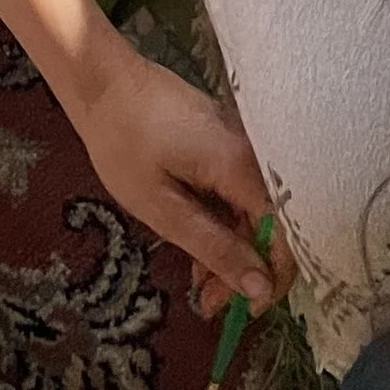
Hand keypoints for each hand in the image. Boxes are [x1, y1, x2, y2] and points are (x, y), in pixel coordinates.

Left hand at [70, 46, 278, 305]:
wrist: (103, 80)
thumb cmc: (125, 141)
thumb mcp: (162, 207)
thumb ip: (213, 247)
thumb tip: (259, 289)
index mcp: (242, 166)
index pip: (286, 231)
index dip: (274, 276)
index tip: (246, 309)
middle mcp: (254, 154)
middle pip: (272, 224)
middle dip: (247, 270)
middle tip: (208, 303)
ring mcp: (242, 147)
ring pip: (254, 212)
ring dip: (232, 251)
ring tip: (198, 284)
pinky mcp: (227, 145)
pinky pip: (239, 194)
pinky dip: (223, 224)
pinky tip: (197, 247)